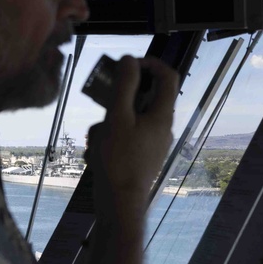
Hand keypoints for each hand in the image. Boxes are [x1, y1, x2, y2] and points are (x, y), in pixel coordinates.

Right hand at [85, 56, 177, 236]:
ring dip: (107, 123)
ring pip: (127, 118)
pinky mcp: (140, 156)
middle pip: (142, 97)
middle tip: (100, 102)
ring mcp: (151, 142)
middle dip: (117, 99)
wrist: (120, 204)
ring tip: (95, 140)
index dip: (149, 63)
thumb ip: (124, 86)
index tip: (126, 64)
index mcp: (162, 115)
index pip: (167, 76)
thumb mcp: (117, 117)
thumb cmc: (118, 159)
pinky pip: (124, 137)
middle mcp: (162, 127)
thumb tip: (130, 60)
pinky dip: (108, 140)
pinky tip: (95, 155)